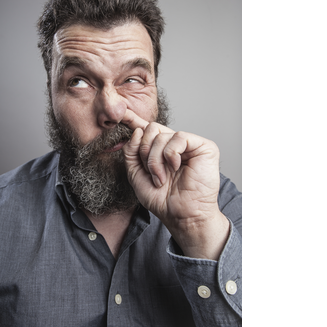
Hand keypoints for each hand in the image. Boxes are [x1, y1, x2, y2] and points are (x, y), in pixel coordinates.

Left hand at [122, 109, 229, 259]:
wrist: (181, 215)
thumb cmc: (162, 200)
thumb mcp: (137, 176)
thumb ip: (132, 153)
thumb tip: (137, 131)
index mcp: (160, 150)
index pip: (147, 130)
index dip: (134, 119)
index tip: (121, 111)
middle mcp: (175, 145)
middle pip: (151, 129)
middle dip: (144, 152)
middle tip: (151, 172)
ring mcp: (190, 145)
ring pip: (161, 135)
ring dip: (155, 160)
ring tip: (162, 178)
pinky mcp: (204, 146)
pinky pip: (179, 137)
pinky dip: (170, 155)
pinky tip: (175, 168)